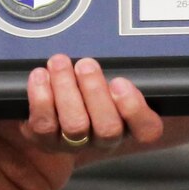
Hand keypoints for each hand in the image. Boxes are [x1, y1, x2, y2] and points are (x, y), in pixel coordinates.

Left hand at [22, 54, 165, 153]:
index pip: (147, 130)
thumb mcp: (113, 80)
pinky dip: (41, 96)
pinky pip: (44, 124)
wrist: (51, 123)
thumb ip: (126, 70)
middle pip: (108, 128)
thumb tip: (145, 46)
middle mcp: (105, 139)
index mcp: (129, 125)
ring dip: (67, 89)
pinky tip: (40, 75)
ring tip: (60, 63)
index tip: (120, 81)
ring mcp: (75, 143)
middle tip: (86, 65)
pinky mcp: (45, 140)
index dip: (135, 109)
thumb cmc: (90, 90)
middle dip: (95, 92)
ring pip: (76, 125)